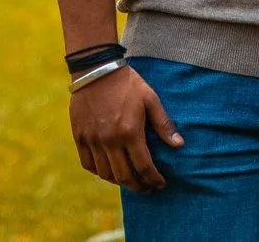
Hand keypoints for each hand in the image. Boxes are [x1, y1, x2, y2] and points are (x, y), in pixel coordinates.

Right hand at [69, 65, 182, 189]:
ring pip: (105, 174)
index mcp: (130, 132)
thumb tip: (179, 145)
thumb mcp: (150, 99)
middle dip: (139, 186)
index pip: (144, 167)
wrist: (96, 69)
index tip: (160, 183)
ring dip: (119, 182)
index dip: (154, 179)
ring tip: (130, 180)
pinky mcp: (79, 136)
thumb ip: (163, 124)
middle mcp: (110, 140)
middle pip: (124, 176)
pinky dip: (99, 172)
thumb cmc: (127, 83)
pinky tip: (108, 170)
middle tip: (147, 188)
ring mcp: (93, 140)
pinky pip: (87, 164)